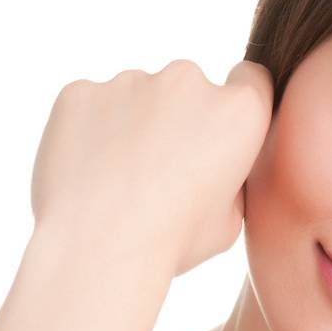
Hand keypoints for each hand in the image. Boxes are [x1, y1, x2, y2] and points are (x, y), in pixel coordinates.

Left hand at [29, 58, 273, 276]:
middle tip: (157, 173)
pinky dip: (89, 131)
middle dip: (178, 120)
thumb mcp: (228, 224)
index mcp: (237, 113)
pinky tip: (87, 173)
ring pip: (136, 97)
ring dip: (132, 126)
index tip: (215, 136)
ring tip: (117, 181)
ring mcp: (129, 81)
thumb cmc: (167, 245)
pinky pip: (90, 105)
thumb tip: (214, 165)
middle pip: (188, 88)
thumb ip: (229, 178)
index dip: (233, 110)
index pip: (251, 81)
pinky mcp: (80, 91)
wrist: (95, 249)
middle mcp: (187, 81)